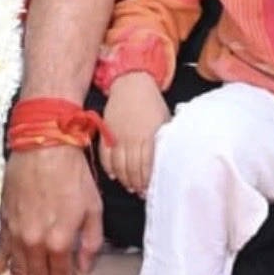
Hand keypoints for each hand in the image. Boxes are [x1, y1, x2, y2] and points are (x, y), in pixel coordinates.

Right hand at [0, 142, 103, 274]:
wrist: (43, 146)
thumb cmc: (73, 173)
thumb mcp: (94, 206)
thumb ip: (92, 241)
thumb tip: (84, 266)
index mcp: (60, 242)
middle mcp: (35, 245)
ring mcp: (16, 236)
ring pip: (16, 274)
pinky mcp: (3, 224)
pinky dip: (0, 271)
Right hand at [100, 71, 169, 198]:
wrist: (132, 82)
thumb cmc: (152, 102)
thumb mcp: (164, 120)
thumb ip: (164, 140)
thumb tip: (168, 160)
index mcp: (149, 135)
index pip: (147, 166)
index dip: (148, 181)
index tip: (150, 189)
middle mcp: (132, 138)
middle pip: (132, 170)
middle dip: (137, 184)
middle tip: (140, 192)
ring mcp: (117, 137)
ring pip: (118, 167)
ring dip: (124, 180)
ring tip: (130, 186)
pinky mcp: (106, 134)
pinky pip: (105, 157)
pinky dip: (109, 169)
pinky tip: (115, 176)